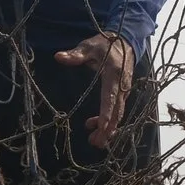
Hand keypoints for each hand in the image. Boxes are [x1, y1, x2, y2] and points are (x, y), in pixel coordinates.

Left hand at [53, 32, 132, 150]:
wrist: (126, 41)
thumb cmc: (105, 45)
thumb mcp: (88, 47)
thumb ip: (75, 54)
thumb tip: (58, 57)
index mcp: (114, 74)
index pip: (111, 97)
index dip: (107, 114)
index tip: (102, 128)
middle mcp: (122, 85)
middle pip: (117, 111)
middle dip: (107, 129)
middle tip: (95, 143)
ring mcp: (124, 90)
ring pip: (118, 113)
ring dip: (107, 128)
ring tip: (94, 141)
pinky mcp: (123, 94)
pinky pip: (117, 110)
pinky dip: (108, 121)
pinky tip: (94, 126)